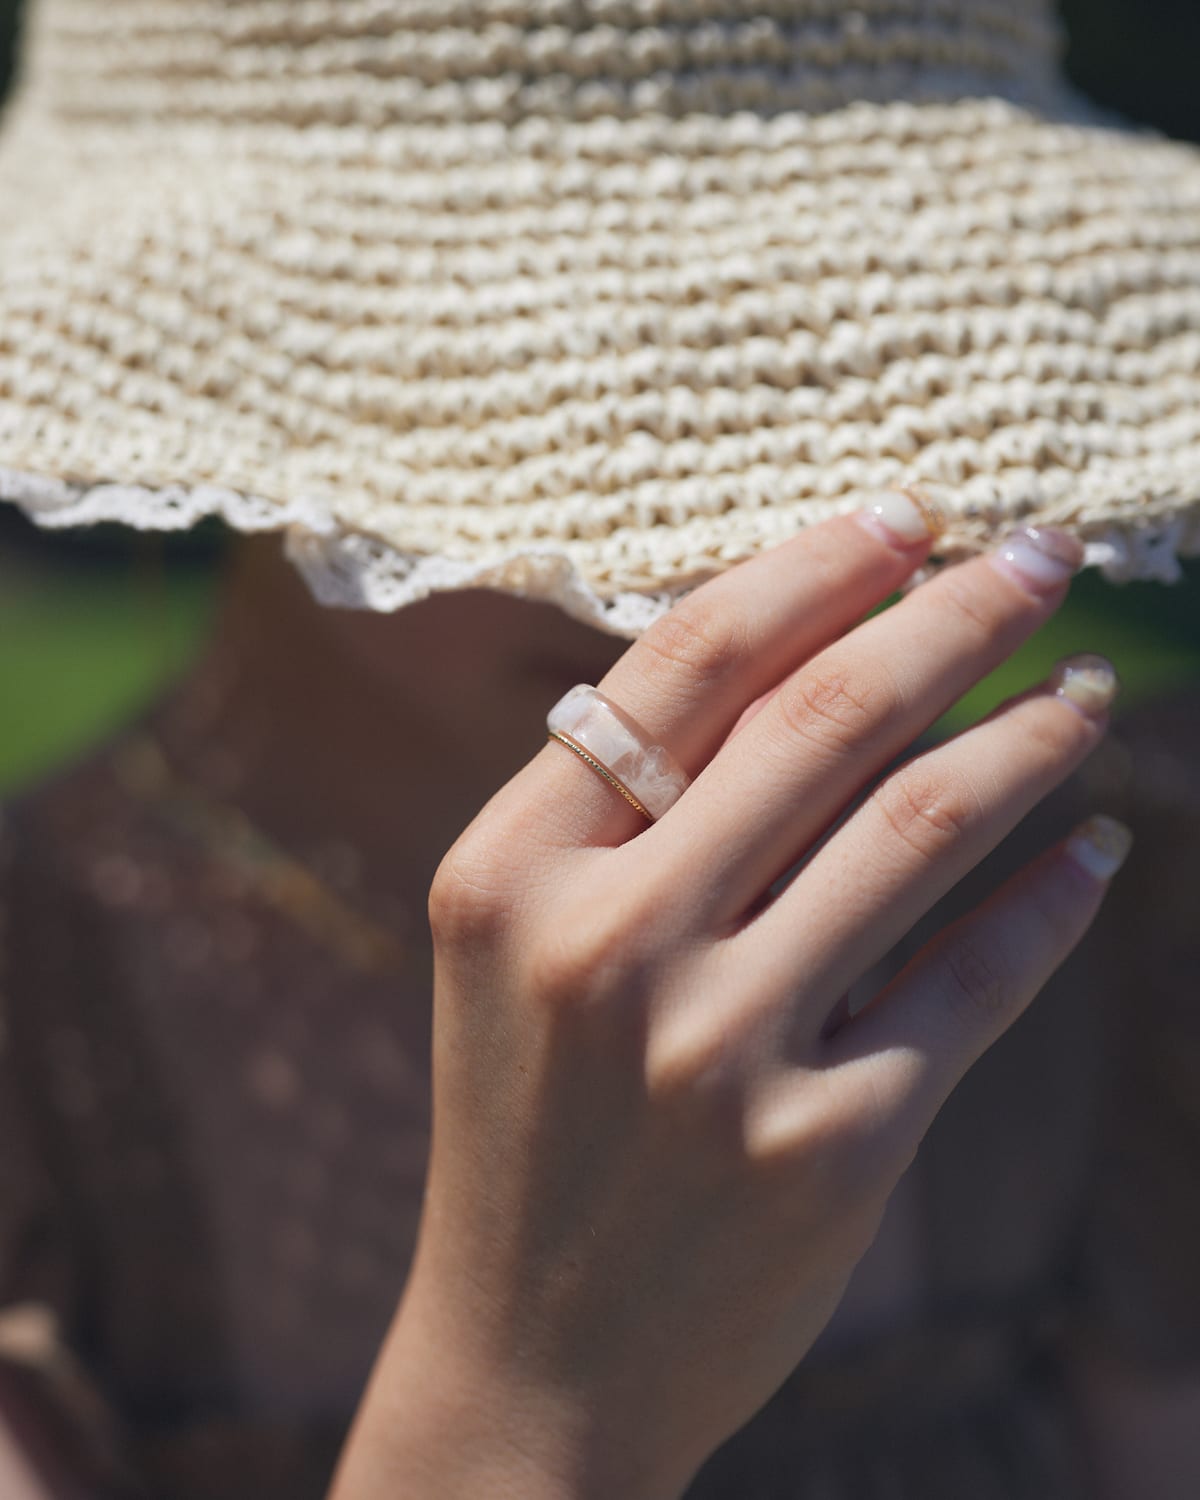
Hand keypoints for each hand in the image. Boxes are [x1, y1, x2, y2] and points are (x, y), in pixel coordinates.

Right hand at [332, 499, 1124, 1499]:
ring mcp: (721, 1053)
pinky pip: (977, 979)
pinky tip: (1092, 846)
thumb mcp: (518, 947)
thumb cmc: (524, 1120)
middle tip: (1038, 551)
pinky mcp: (830, 1149)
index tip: (905, 517)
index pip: (681, 667)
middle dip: (952, 612)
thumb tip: (812, 656)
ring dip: (1028, 733)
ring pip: (922, 827)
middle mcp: (607, 946)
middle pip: (820, 722)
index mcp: (508, 870)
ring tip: (1084, 685)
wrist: (530, 1357)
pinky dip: (1052, 896)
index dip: (809, 570)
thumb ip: (624, 811)